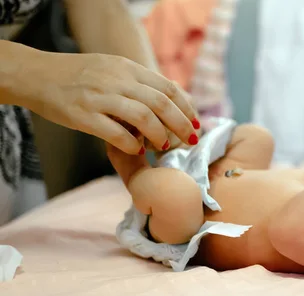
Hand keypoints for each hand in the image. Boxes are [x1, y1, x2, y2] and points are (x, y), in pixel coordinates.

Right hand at [25, 52, 199, 154]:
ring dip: (160, 135)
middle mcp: (117, 80)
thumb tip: (169, 101)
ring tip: (165, 146)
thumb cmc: (79, 76)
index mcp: (127, 68)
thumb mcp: (112, 69)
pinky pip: (117, 134)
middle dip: (181, 125)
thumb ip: (138, 82)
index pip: (167, 88)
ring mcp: (100, 98)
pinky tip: (138, 150)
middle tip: (191, 140)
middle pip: (161, 104)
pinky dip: (133, 144)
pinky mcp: (84, 116)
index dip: (186, 107)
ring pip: (143, 117)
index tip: (196, 123)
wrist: (38, 75)